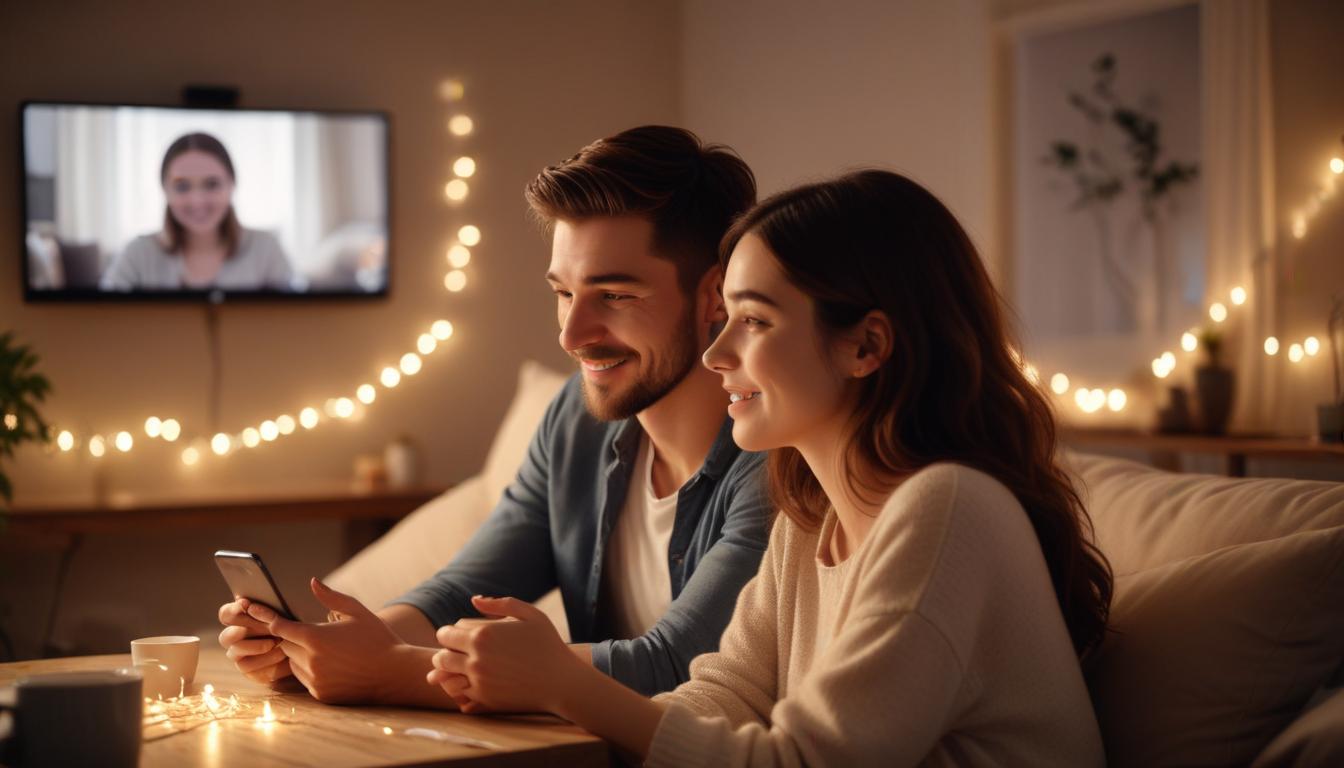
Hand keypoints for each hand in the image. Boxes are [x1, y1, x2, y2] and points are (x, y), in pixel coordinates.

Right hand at [218, 598, 292, 686]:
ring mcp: (240, 655)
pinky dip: (264, 660)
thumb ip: (267, 606)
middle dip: (244, 630)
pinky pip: (248, 666)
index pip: (225, 614)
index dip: (233, 610)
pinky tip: (281, 654)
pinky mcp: (249, 670)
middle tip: (265, 627)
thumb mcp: (284, 613)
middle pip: (226, 636)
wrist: (308, 649)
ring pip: (235, 651)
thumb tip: (245, 598)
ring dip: (255, 646)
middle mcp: (235, 638)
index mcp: (239, 619)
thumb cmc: (293, 625)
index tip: (246, 604)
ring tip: (276, 642)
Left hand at [247, 577, 405, 703]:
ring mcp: (314, 680)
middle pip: (285, 645)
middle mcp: (311, 660)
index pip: (280, 627)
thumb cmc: (377, 638)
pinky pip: (304, 679)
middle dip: (293, 637)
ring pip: (293, 663)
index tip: (251, 610)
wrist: (394, 673)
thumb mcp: (357, 612)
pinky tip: (331, 664)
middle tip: (313, 631)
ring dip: (300, 654)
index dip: (268, 618)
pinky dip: (310, 670)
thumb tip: (312, 582)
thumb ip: (331, 597)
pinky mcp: (320, 694)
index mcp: (317, 637)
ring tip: (325, 649)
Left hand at [429, 595, 581, 713]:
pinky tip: (472, 682)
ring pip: (445, 676)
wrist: (561, 682)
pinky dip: (460, 687)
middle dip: (446, 652)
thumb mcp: (530, 615)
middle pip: (440, 655)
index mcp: (482, 634)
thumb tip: (474, 599)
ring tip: (461, 667)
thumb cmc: (548, 644)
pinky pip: (458, 693)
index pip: (447, 633)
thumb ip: (500, 604)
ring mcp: (478, 681)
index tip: (461, 635)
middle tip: (456, 652)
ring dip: (449, 671)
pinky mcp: (484, 699)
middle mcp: (475, 658)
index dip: (452, 633)